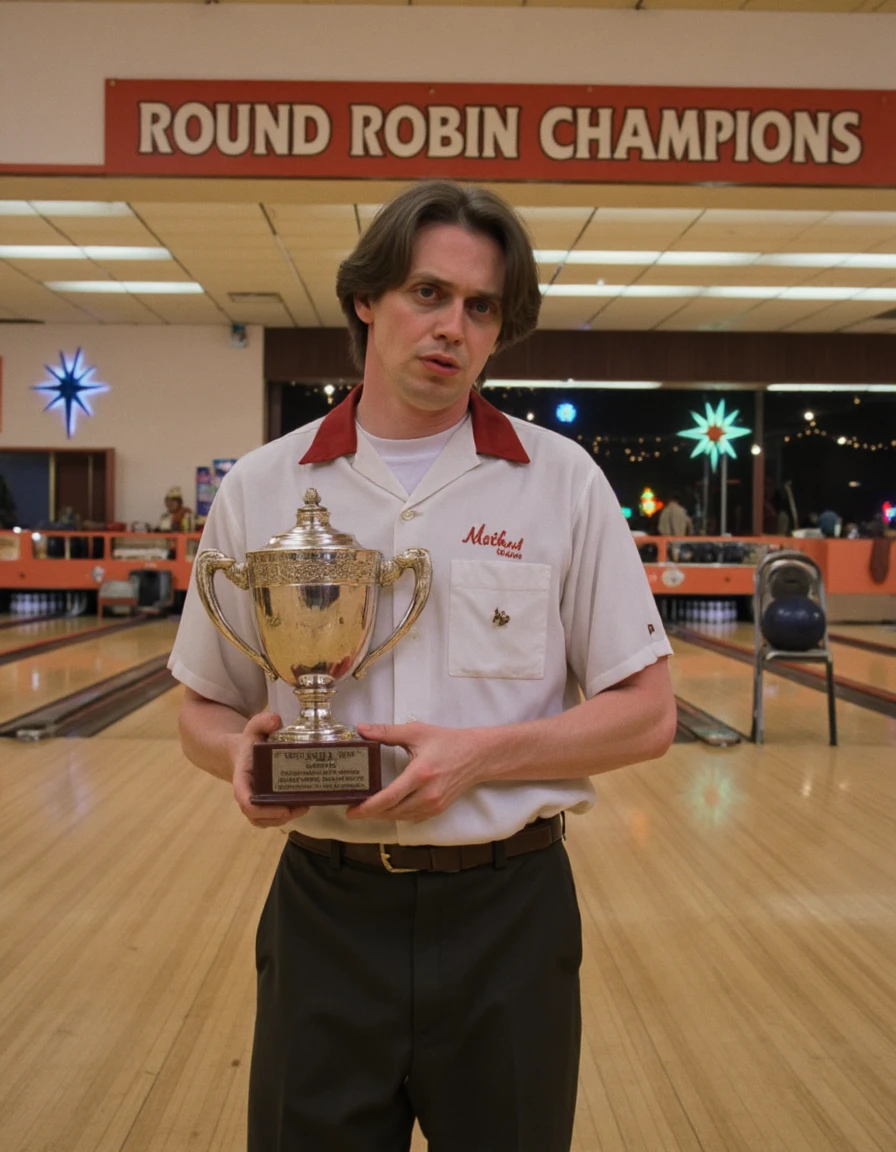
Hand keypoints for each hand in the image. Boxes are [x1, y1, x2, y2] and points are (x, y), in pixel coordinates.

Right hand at [231, 711, 308, 827]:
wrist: (244, 753)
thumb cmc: (250, 742)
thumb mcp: (254, 728)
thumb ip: (262, 721)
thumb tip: (276, 720)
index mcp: (242, 778)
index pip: (244, 798)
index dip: (257, 807)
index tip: (279, 807)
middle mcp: (246, 794)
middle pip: (256, 815)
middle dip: (277, 815)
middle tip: (301, 807)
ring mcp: (254, 802)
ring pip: (264, 820)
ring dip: (283, 818)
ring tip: (305, 807)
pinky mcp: (263, 805)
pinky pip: (270, 818)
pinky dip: (284, 817)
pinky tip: (302, 807)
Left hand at [346, 721, 487, 823]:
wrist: (477, 755)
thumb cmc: (448, 742)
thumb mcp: (417, 732)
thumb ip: (387, 732)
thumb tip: (362, 730)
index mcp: (420, 774)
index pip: (389, 798)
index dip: (368, 807)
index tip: (352, 810)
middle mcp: (428, 794)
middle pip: (392, 812)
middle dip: (371, 813)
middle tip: (353, 809)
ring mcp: (434, 804)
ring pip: (401, 817)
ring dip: (383, 815)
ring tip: (367, 809)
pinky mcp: (438, 809)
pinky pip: (412, 818)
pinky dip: (398, 815)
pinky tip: (389, 809)